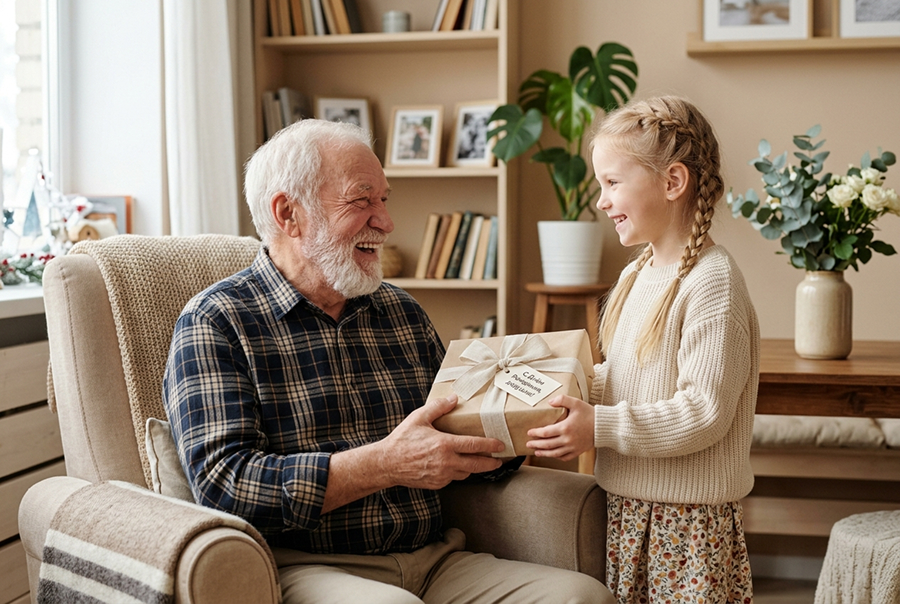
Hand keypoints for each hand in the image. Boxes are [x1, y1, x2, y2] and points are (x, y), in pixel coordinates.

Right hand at [379, 395, 504, 489]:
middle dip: (491, 463)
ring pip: (466, 473)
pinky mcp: (437, 484)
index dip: (490, 445)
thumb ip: (438, 407)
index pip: (474, 445)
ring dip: (473, 468)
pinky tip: (457, 466)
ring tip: (478, 461)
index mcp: (444, 444)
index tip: (500, 445)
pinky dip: (458, 472)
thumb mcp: (419, 418)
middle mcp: (446, 462)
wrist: (387, 463)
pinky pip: (453, 478)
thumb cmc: (402, 439)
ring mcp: (442, 475)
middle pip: (476, 465)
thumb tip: (454, 398)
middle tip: (499, 460)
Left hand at [525, 395, 593, 461]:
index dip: (536, 433)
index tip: (529, 432)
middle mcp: (568, 439)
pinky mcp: (578, 451)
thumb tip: (550, 402)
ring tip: (536, 452)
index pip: (546, 432)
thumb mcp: (576, 403)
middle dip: (536, 445)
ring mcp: (573, 447)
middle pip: (547, 444)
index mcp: (565, 428)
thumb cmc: (590, 414)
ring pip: (555, 453)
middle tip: (528, 444)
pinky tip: (552, 455)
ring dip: (544, 453)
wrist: (604, 426)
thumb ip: (562, 400)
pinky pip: (565, 457)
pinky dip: (557, 457)